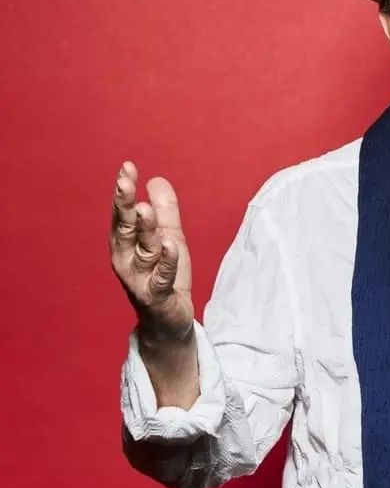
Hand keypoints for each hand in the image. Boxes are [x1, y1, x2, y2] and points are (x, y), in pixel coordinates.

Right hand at [110, 161, 193, 344]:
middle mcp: (126, 259)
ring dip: (144, 230)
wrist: (168, 320)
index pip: (123, 213)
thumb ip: (165, 211)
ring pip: (143, 250)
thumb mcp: (168, 238)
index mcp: (127, 243)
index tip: (127, 167)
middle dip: (123, 205)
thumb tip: (156, 180)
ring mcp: (139, 279)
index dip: (124, 191)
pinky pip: (161, 277)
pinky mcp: (156, 295)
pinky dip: (165, 261)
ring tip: (145, 209)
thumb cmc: (164, 276)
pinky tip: (169, 245)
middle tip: (125, 181)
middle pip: (125, 228)